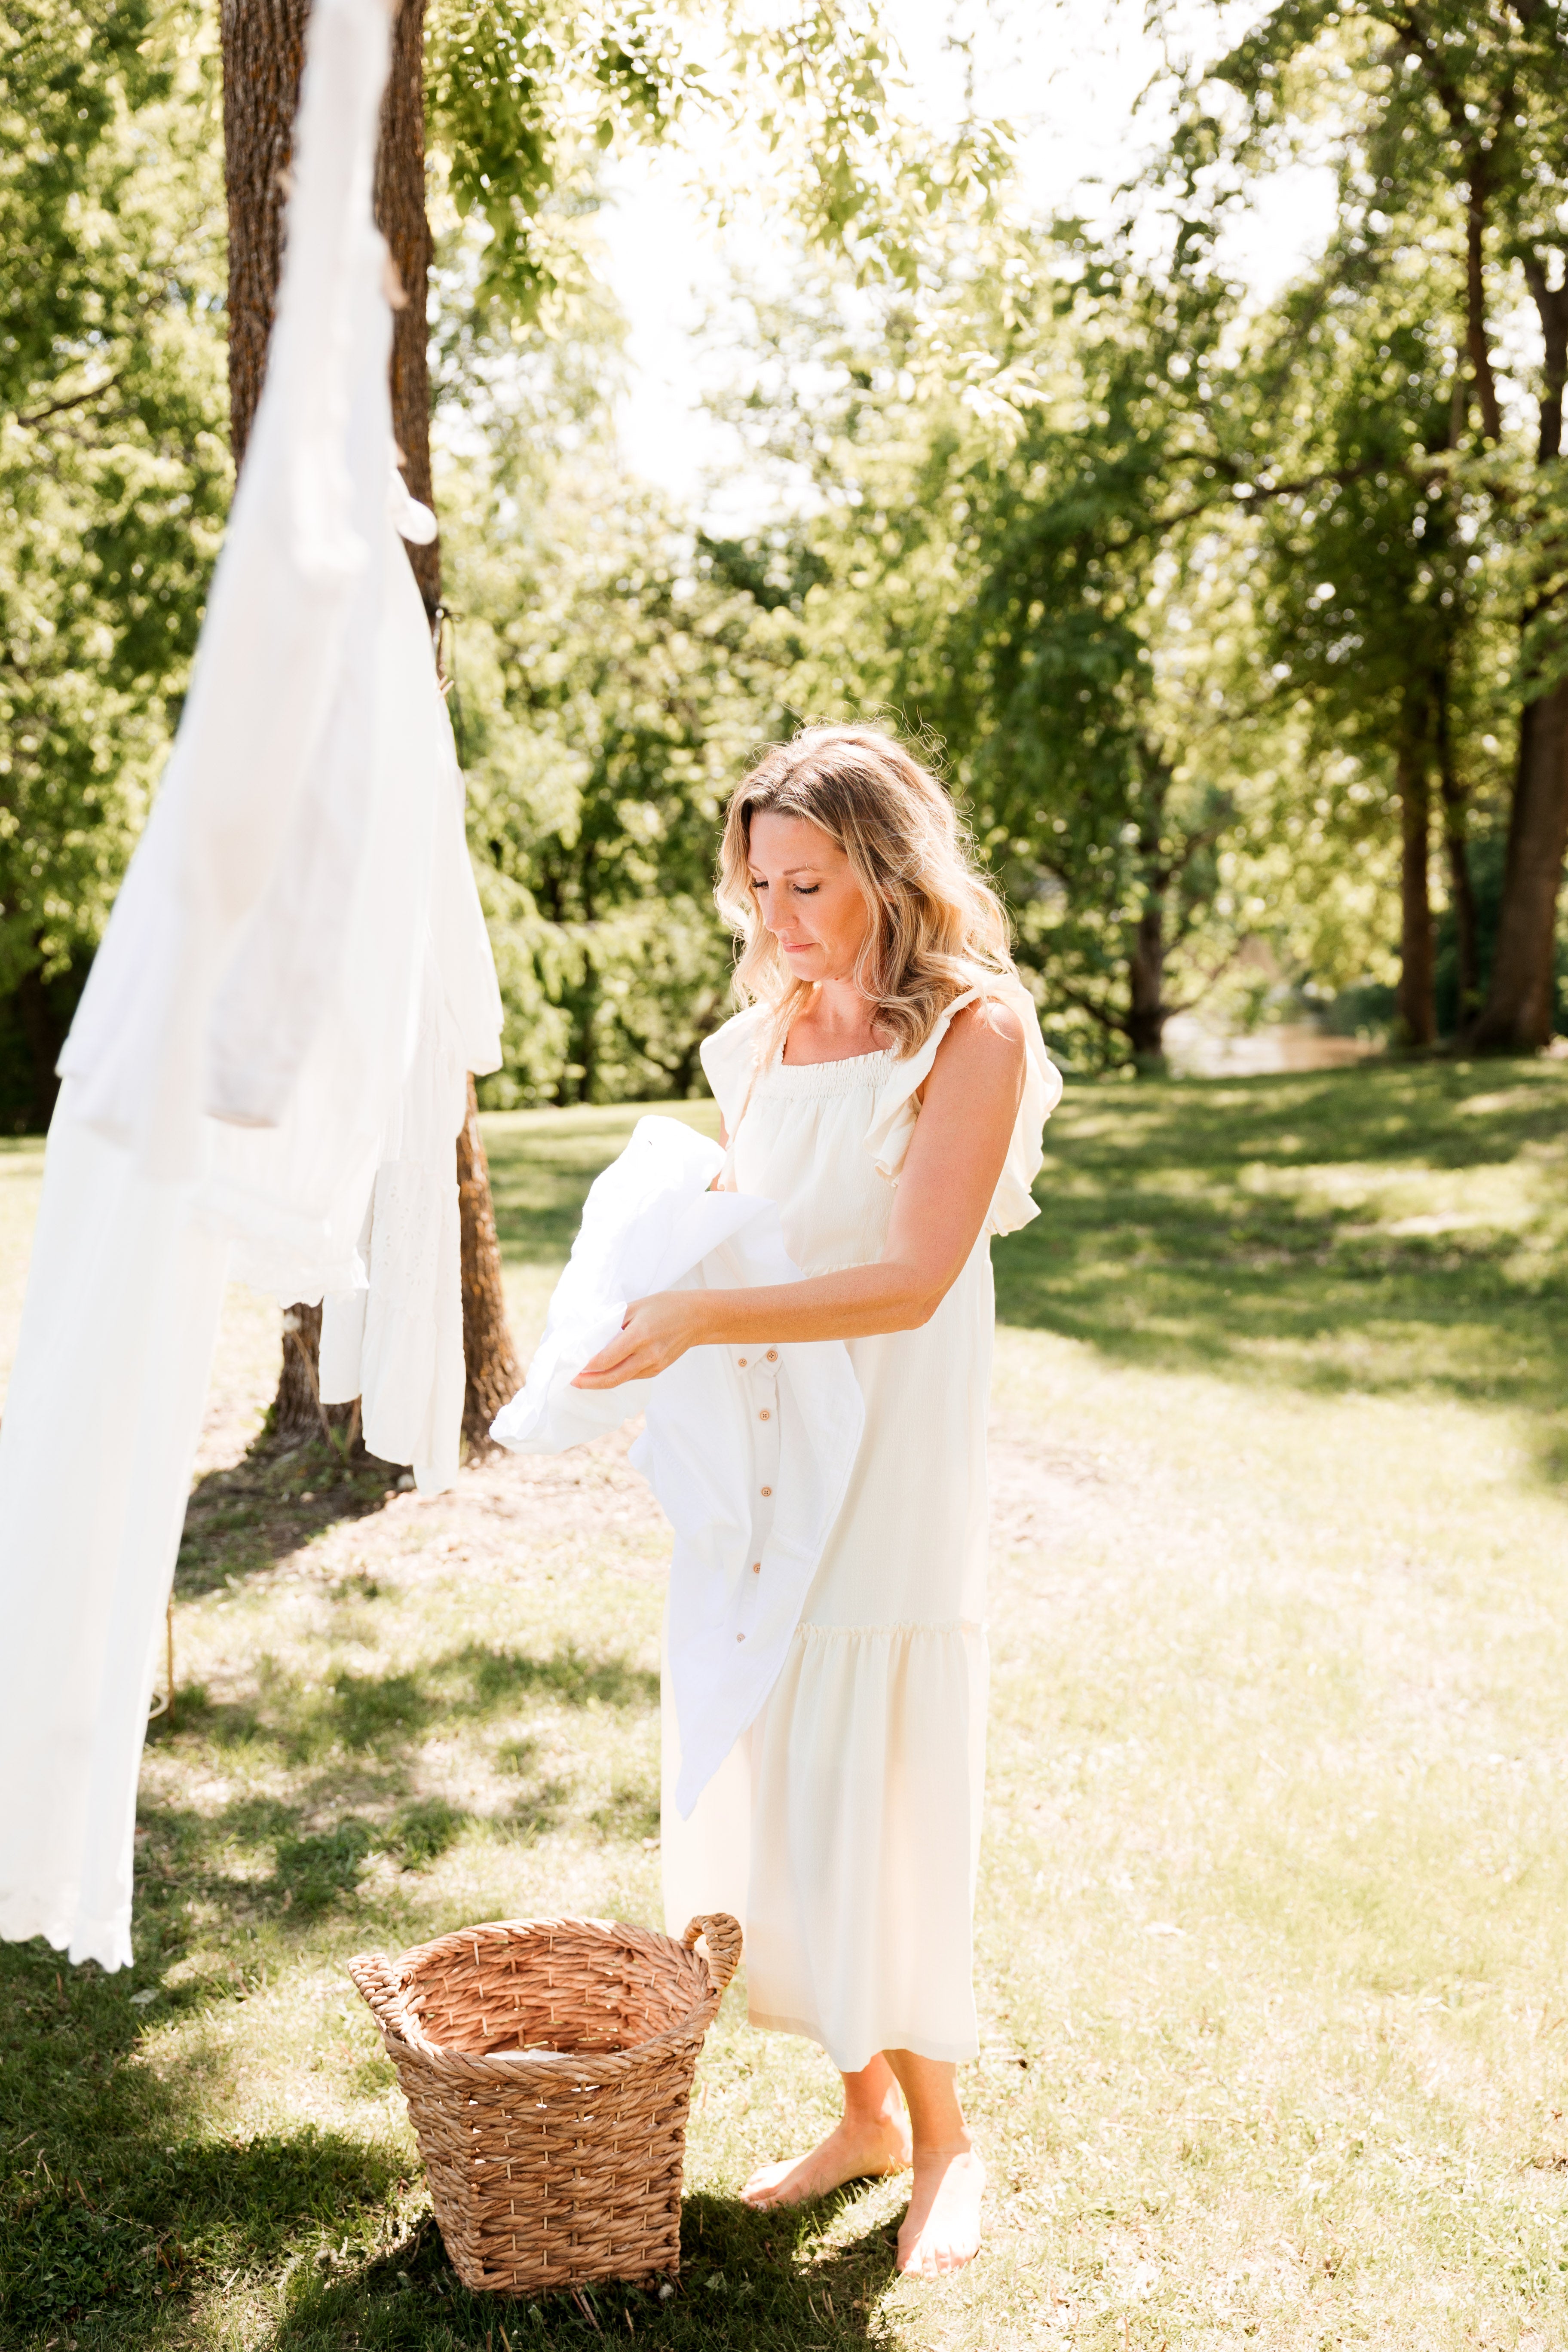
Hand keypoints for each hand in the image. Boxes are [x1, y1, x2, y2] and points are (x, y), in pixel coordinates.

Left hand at [571, 1292, 711, 1388]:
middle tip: (571, 1382)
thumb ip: (613, 1322)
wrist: (698, 1318)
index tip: (571, 1367)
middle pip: (612, 1378)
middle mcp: (648, 1355)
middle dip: (589, 1383)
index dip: (586, 1367)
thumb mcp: (636, 1306)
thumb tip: (591, 1338)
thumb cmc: (666, 1306)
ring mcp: (654, 1365)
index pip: (606, 1359)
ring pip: (621, 1380)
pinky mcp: (657, 1370)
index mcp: (640, 1336)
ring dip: (601, 1382)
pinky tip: (605, 1372)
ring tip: (583, 1379)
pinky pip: (631, 1376)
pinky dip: (616, 1376)